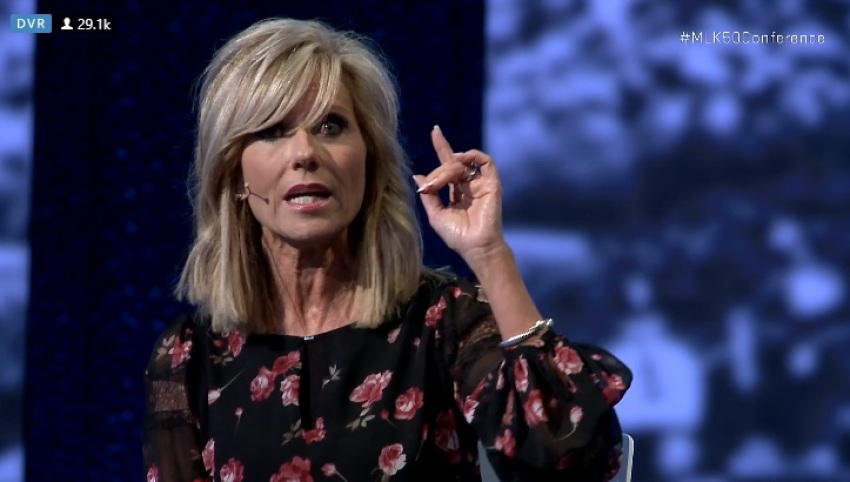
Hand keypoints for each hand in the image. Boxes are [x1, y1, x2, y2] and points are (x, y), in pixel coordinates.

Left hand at [413, 126, 505, 260]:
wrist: (475, 247)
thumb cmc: (457, 236)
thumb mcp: (436, 214)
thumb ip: (429, 195)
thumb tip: (418, 176)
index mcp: (456, 191)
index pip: (448, 164)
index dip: (442, 146)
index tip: (435, 130)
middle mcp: (469, 184)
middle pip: (451, 163)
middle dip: (438, 172)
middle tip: (431, 186)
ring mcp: (480, 183)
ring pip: (463, 162)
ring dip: (449, 166)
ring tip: (442, 180)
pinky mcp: (492, 183)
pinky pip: (485, 161)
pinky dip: (471, 156)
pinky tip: (460, 161)